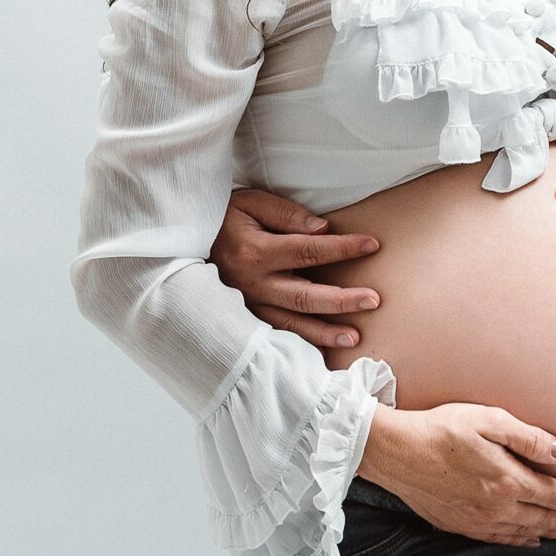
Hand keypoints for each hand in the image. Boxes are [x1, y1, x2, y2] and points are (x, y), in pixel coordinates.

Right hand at [209, 189, 379, 349]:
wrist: (181, 241)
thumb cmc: (223, 217)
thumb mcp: (250, 203)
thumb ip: (286, 214)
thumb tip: (322, 229)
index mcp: (256, 251)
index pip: (309, 250)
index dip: (343, 248)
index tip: (372, 244)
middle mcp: (253, 283)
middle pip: (305, 296)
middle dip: (342, 299)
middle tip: (374, 300)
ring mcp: (248, 305)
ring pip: (291, 323)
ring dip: (324, 332)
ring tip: (355, 336)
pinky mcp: (245, 317)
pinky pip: (276, 334)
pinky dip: (299, 345)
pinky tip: (322, 352)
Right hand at [358, 403, 555, 548]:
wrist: (396, 452)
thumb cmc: (442, 427)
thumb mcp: (489, 420)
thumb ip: (531, 439)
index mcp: (509, 480)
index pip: (555, 497)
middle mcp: (498, 507)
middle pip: (544, 519)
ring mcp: (478, 520)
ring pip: (524, 532)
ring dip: (549, 534)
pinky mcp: (460, 525)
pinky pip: (499, 539)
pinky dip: (520, 541)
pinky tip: (528, 540)